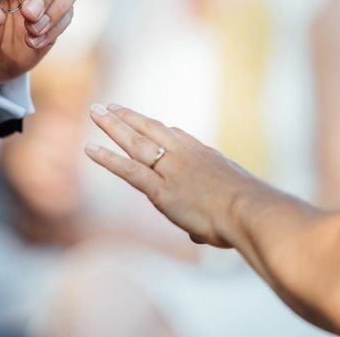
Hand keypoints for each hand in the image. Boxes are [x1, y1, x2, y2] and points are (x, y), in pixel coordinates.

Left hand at [85, 103, 260, 247]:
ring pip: (135, 142)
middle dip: (128, 116)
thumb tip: (199, 234)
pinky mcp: (160, 189)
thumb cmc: (248, 212)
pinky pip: (128, 170)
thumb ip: (211, 214)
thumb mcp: (233, 203)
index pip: (176, 136)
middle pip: (150, 129)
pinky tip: (90, 149)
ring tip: (95, 110)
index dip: (156, 128)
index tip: (144, 120)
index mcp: (204, 155)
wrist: (249, 210)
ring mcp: (170, 169)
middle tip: (109, 105)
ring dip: (112, 125)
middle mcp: (184, 155)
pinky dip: (107, 159)